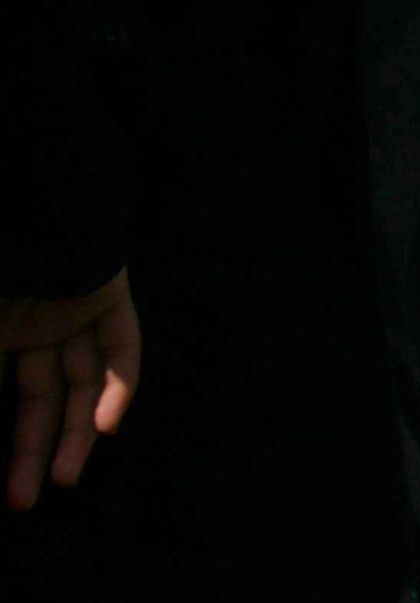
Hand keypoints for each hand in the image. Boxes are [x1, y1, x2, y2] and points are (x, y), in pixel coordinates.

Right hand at [0, 269, 140, 510]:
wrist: (20, 204)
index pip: (2, 389)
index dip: (5, 437)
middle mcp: (31, 315)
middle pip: (39, 394)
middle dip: (29, 449)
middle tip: (20, 501)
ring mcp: (70, 302)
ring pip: (82, 377)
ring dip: (75, 430)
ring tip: (61, 481)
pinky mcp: (106, 288)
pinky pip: (121, 342)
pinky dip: (119, 384)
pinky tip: (106, 426)